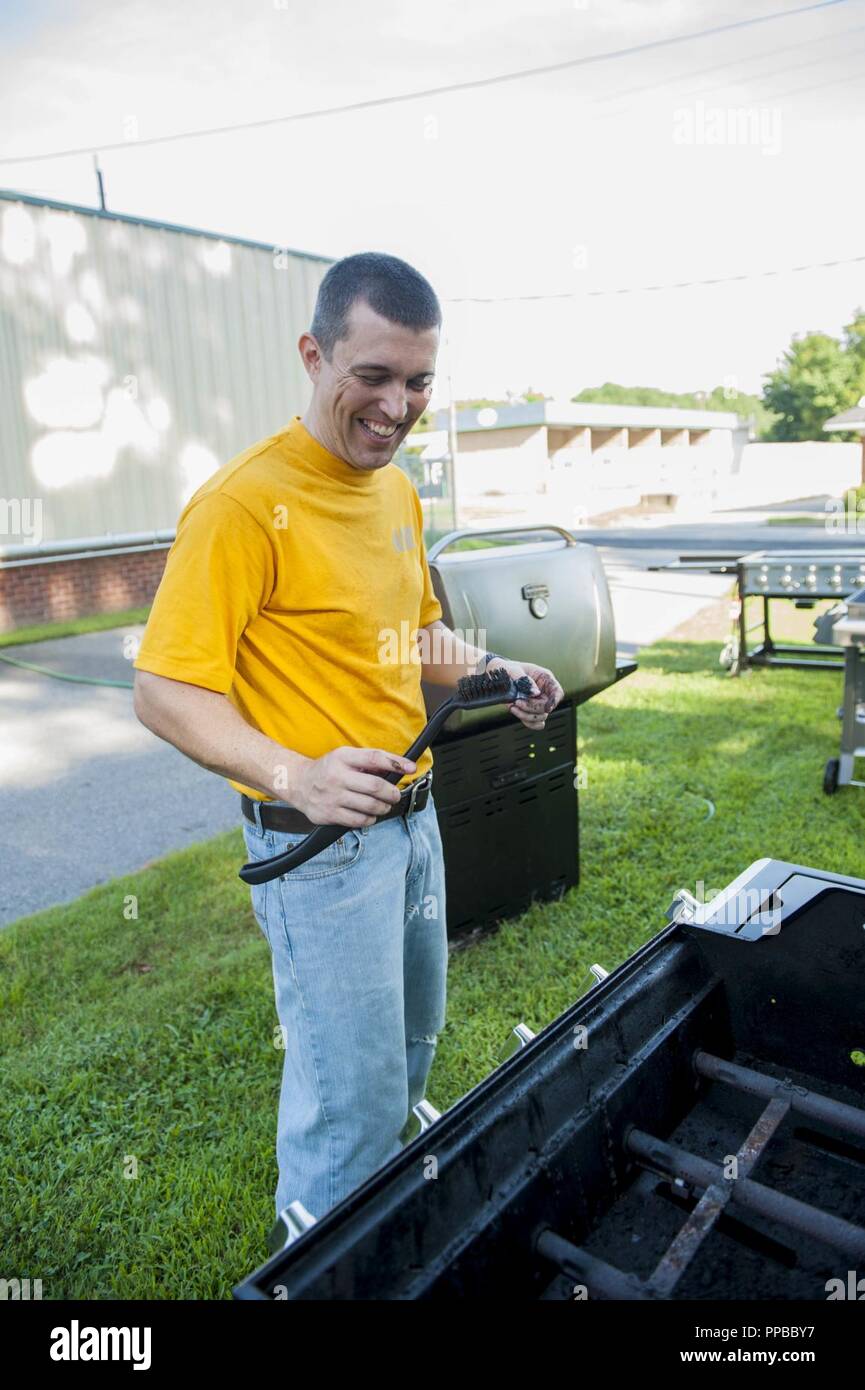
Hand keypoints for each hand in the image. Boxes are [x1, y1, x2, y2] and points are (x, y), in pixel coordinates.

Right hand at [291, 747, 415, 826]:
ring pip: (369, 806)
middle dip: (392, 793)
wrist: (298, 783)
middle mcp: (336, 776)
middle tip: (394, 795)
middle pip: (375, 786)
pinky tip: (370, 814)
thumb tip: (398, 767)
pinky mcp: (329, 814)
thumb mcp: (344, 757)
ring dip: (383, 807)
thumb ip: (368, 761)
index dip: (396, 762)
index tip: (411, 768)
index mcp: (342, 757)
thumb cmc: (328, 769)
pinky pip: (358, 820)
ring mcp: (332, 797)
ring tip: (384, 805)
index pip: (374, 758)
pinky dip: (370, 819)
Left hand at [485, 657, 563, 730]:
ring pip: (541, 717)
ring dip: (527, 715)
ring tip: (513, 707)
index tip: (548, 707)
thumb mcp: (514, 670)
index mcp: (544, 679)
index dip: (555, 701)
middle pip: (548, 708)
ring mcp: (537, 703)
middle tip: (518, 702)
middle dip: (533, 708)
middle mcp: (543, 692)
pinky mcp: (529, 710)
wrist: (495, 675)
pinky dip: (527, 722)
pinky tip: (515, 711)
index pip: (558, 692)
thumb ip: (525, 680)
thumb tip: (536, 693)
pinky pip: (534, 723)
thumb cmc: (507, 669)